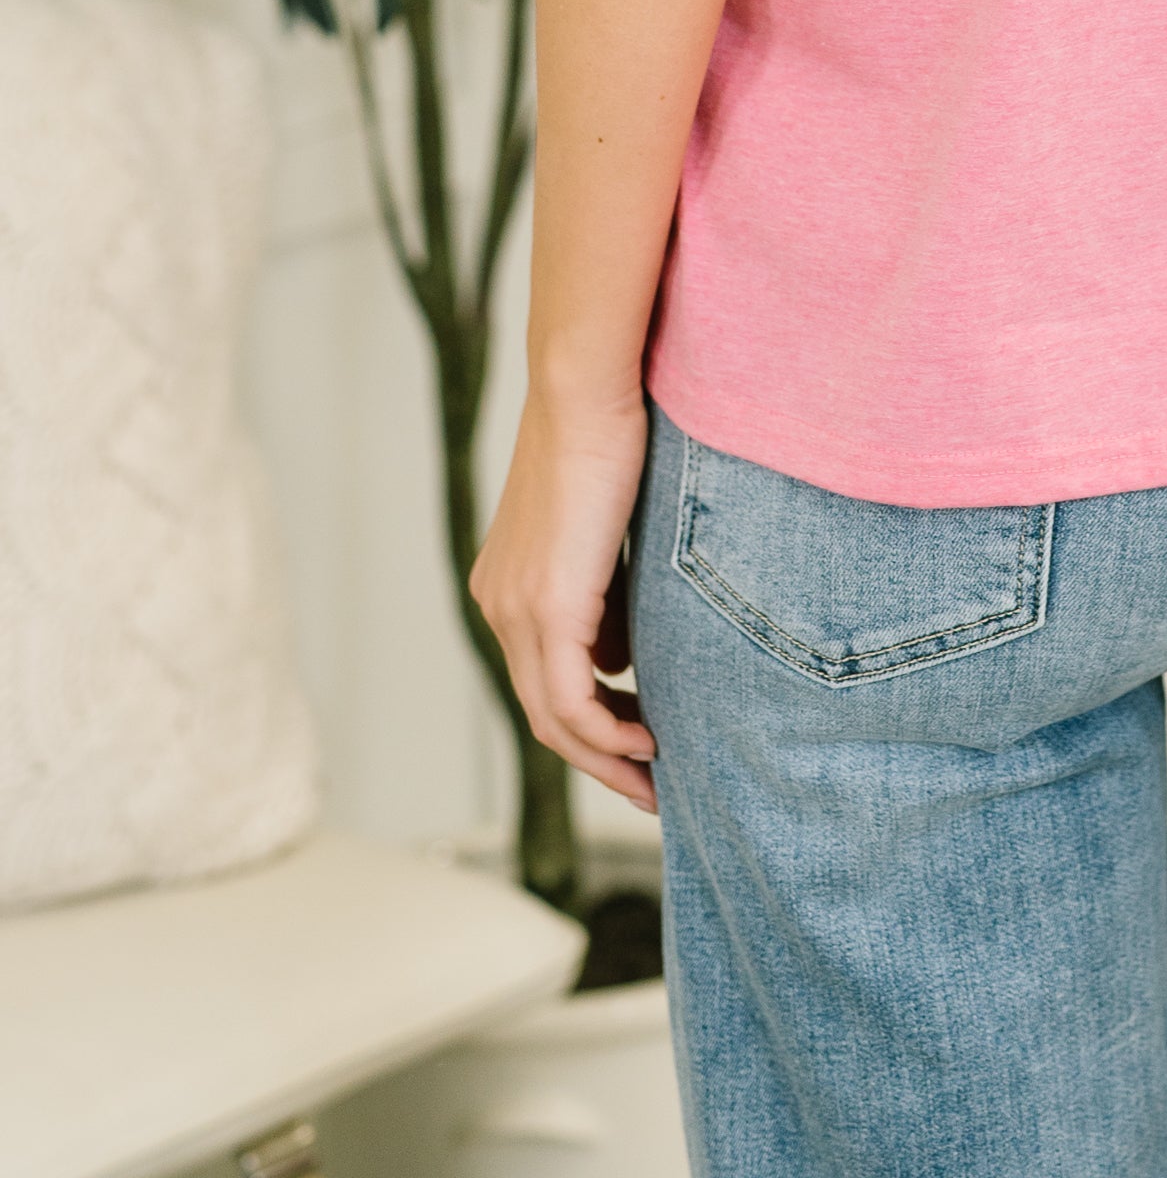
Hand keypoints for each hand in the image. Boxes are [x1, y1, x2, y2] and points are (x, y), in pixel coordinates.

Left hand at [471, 389, 658, 811]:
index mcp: (506, 585)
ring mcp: (516, 609)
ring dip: (606, 758)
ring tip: (655, 778)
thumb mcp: (605, 531)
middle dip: (598, 759)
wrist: (585, 390)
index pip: (542, 679)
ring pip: (554, 719)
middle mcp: (499, 604)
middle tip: (650, 787)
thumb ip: (606, 595)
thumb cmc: (609, 437)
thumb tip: (622, 658)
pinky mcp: (546, 607)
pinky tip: (647, 742)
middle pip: (544, 713)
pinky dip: (607, 733)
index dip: (589, 723)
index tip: (638, 745)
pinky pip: (571, 700)